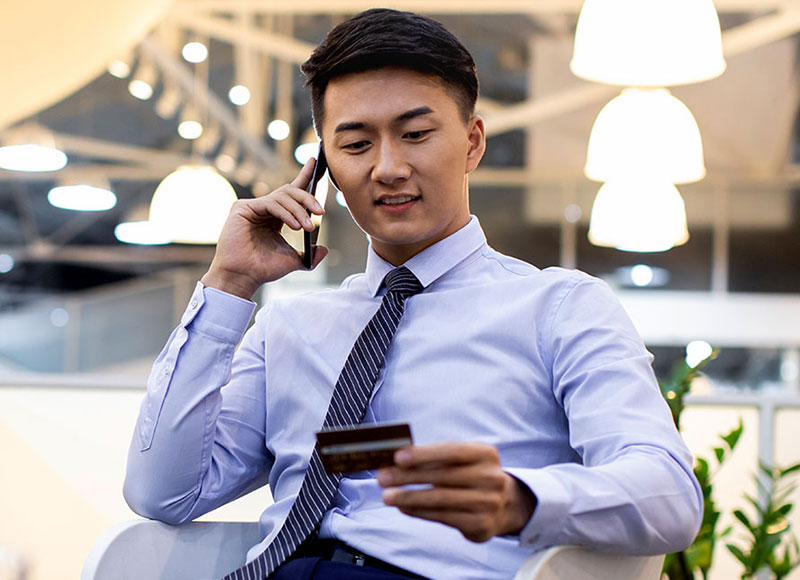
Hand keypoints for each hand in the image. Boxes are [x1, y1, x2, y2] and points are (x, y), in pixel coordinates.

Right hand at [200, 159, 327, 298]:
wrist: (243, 277)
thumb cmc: (263, 269)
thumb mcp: (293, 260)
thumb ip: (309, 255)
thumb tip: (324, 249)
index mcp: (275, 216)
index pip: (292, 192)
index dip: (305, 176)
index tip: (317, 162)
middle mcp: (264, 208)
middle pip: (290, 191)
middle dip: (308, 198)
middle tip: (320, 212)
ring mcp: (252, 206)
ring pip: (282, 196)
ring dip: (299, 210)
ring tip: (307, 226)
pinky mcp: (242, 208)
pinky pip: (270, 203)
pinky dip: (285, 213)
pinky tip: (294, 225)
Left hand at [377, 442, 536, 541]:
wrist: (504, 505)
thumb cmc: (471, 475)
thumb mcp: (462, 459)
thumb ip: (435, 457)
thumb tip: (396, 460)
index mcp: (485, 454)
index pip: (452, 451)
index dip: (424, 454)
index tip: (398, 457)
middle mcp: (490, 478)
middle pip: (442, 477)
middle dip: (408, 477)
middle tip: (383, 478)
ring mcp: (487, 503)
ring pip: (440, 499)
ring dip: (409, 498)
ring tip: (387, 496)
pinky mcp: (480, 524)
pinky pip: (442, 517)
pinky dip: (419, 512)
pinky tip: (404, 507)